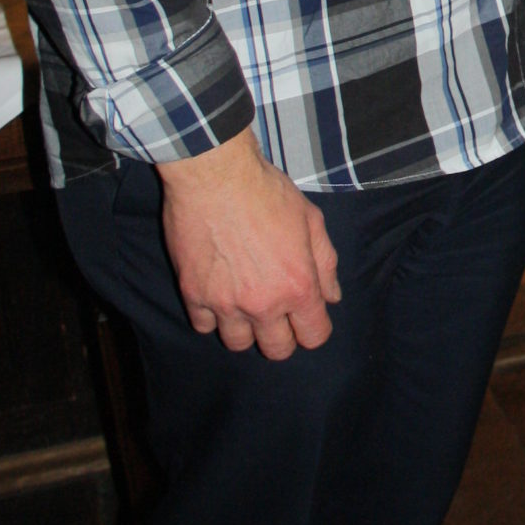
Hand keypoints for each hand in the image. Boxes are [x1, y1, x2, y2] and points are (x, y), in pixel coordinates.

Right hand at [157, 128, 341, 358]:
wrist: (215, 175)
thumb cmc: (267, 192)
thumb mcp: (311, 220)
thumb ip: (325, 263)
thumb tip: (331, 297)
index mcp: (298, 286)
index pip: (313, 336)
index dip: (313, 329)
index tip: (307, 317)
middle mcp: (263, 303)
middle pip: (276, 350)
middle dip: (282, 337)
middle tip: (277, 315)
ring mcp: (225, 303)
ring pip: (237, 344)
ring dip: (245, 329)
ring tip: (245, 304)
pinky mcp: (193, 294)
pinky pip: (203, 326)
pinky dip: (212, 316)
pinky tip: (218, 294)